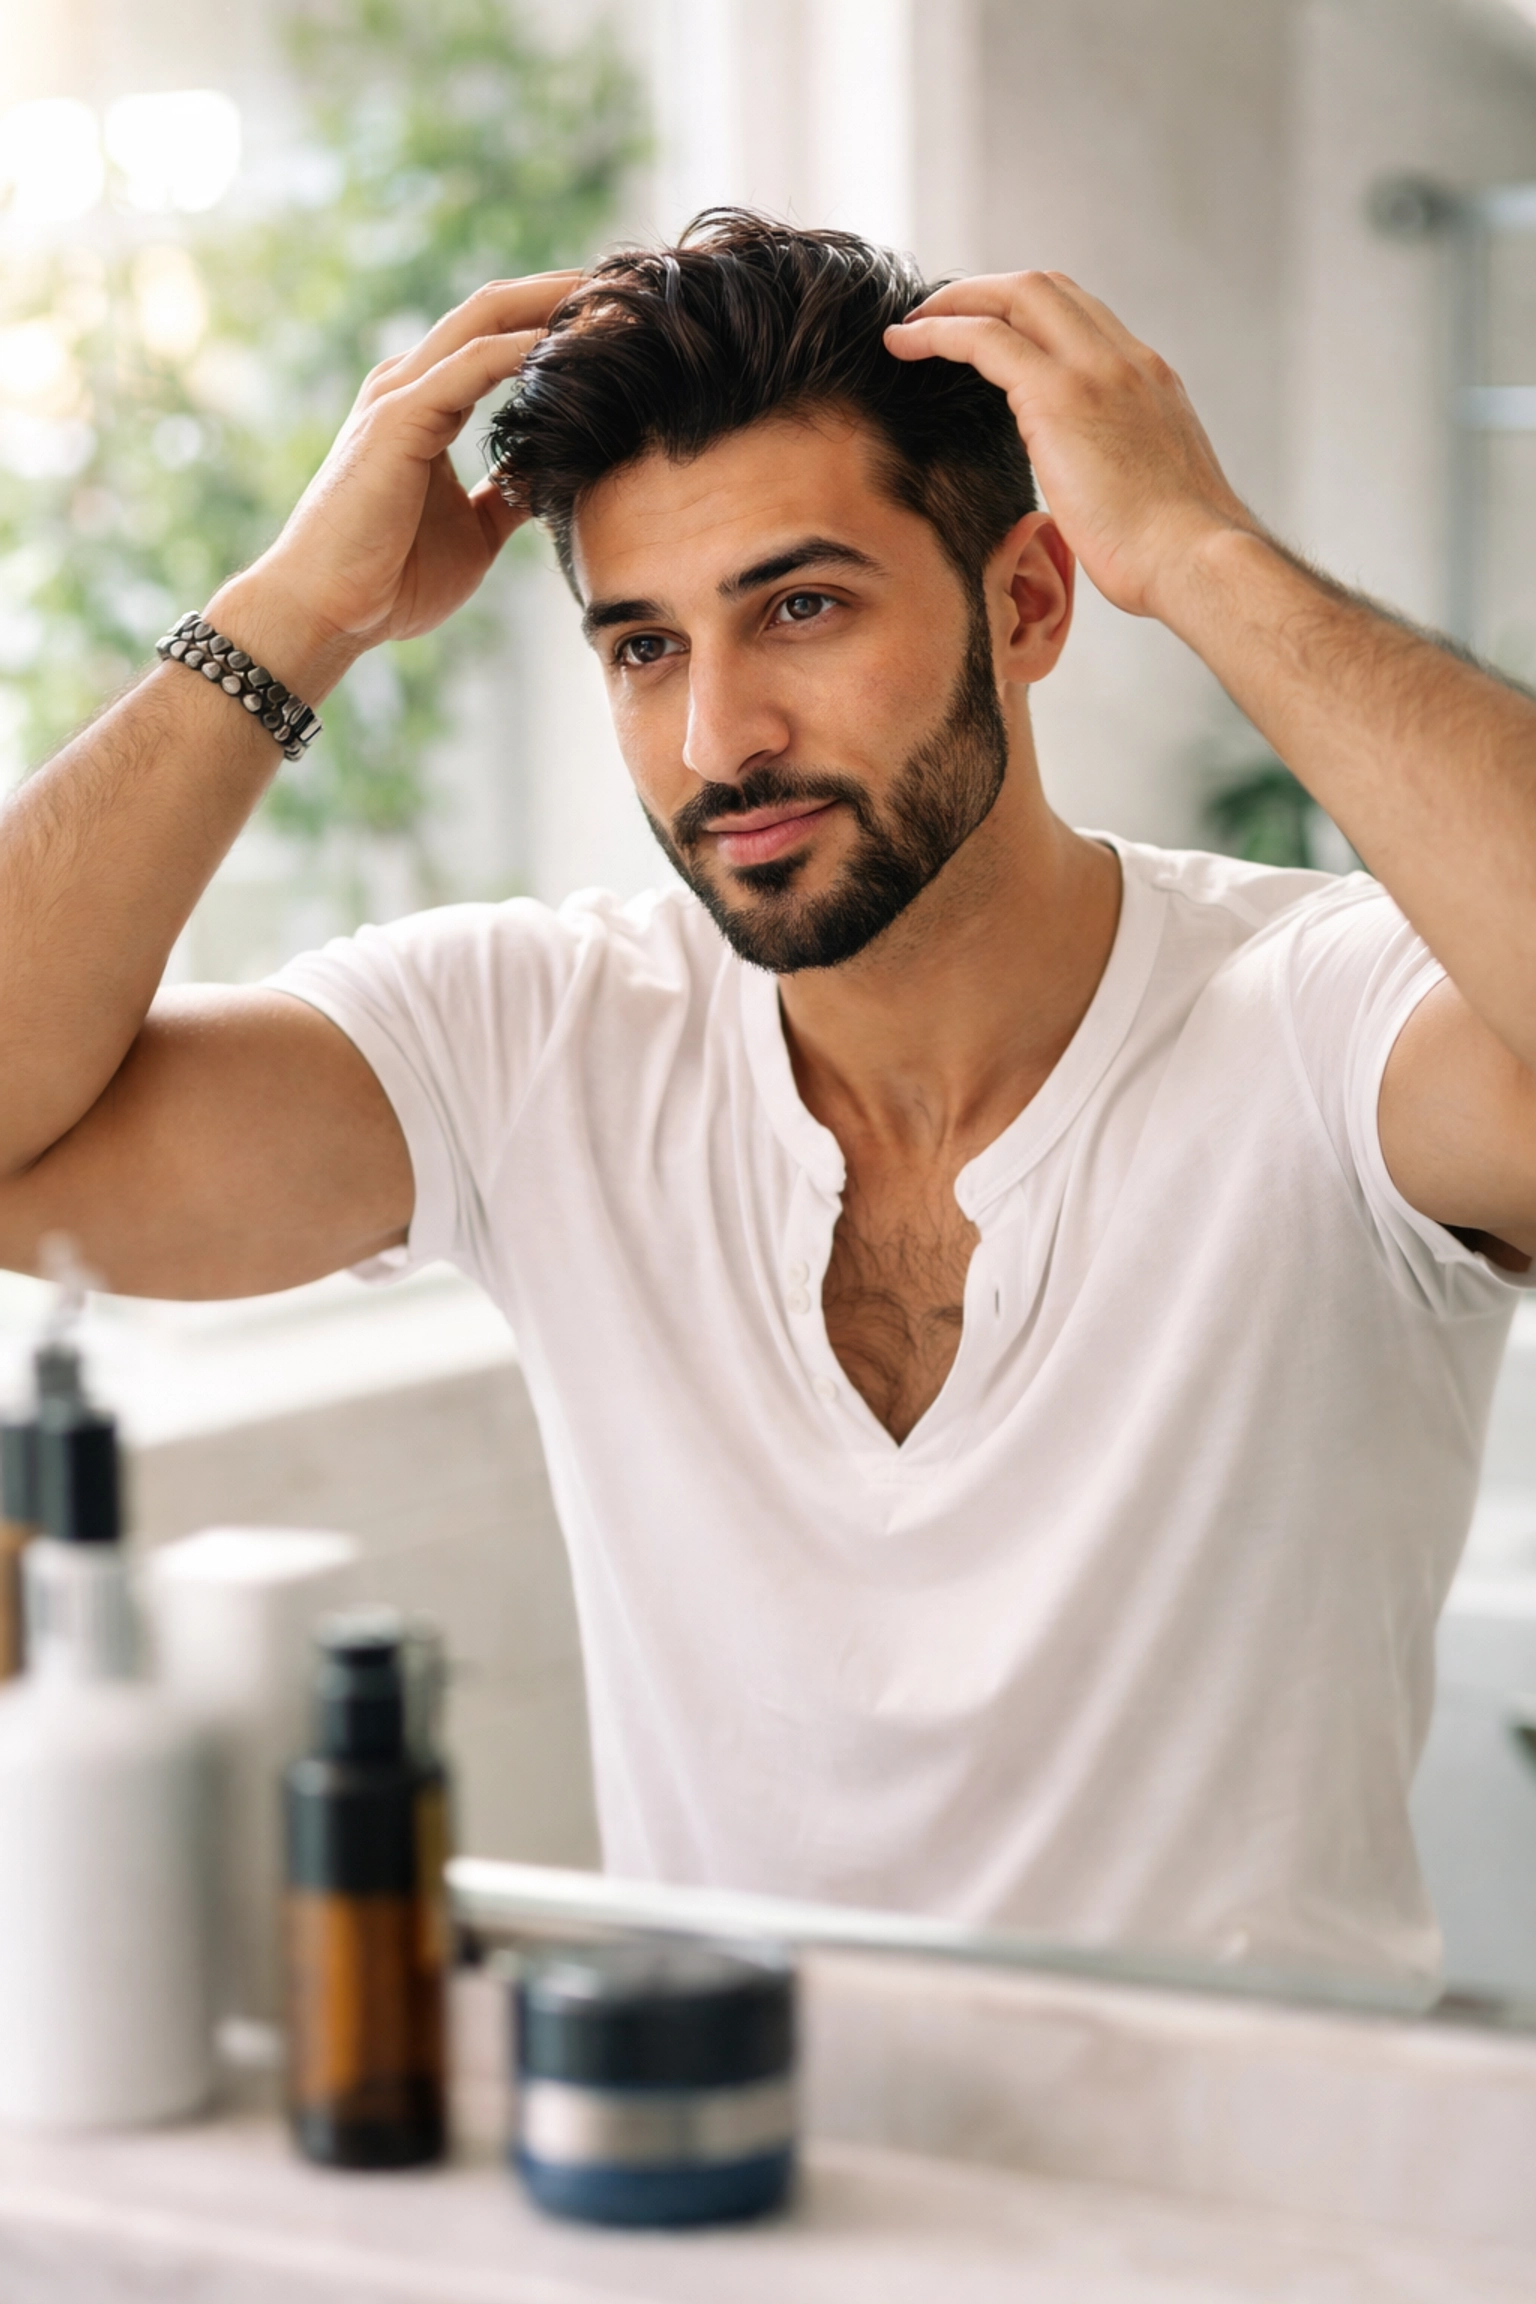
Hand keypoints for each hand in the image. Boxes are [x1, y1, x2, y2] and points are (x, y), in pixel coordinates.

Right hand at [211, 272, 581, 694]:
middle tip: (624, 284)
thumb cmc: (391, 576)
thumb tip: (554, 479)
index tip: (614, 319)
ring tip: (609, 300)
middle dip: (560, 291)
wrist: (328, 610)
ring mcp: (401, 393)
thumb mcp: (476, 531)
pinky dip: (524, 350)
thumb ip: (510, 494)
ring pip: (485, 320)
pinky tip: (570, 347)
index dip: (553, 320)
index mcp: (427, 402)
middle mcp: (411, 383)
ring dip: (549, 305)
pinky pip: (472, 365)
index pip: (497, 336)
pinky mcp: (399, 416)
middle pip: (495, 308)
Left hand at [885, 272, 1259, 621]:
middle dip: (985, 291)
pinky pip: (985, 339)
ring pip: (1016, 296)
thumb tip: (1087, 501)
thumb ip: (1115, 475)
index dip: (1029, 314)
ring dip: (955, 302)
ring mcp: (1096, 371)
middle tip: (938, 314)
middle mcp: (1127, 360)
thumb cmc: (1174, 558)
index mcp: (1150, 382)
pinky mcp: (1060, 397)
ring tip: (910, 326)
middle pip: (1047, 287)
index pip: (1083, 318)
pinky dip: (939, 332)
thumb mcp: (1147, 497)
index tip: (990, 332)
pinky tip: (902, 343)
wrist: (1197, 562)